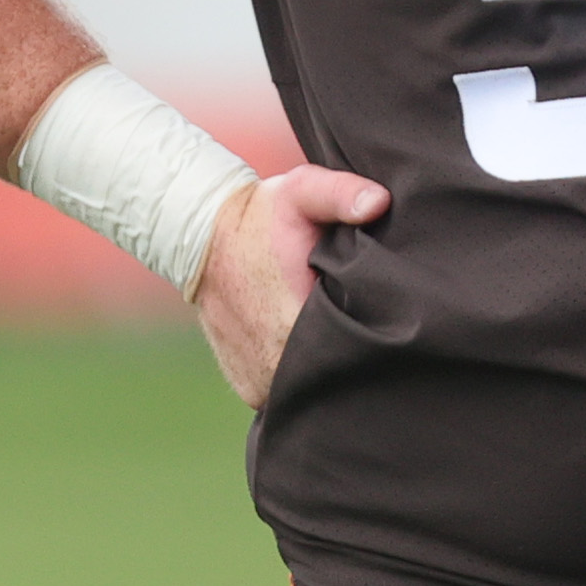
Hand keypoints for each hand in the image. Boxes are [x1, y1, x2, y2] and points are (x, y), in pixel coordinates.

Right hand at [192, 164, 386, 409]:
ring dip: (329, 367)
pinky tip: (315, 347)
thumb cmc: (261, 215)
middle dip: (357, 352)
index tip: (386, 313)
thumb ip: (342, 195)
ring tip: (341, 332)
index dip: (379, 336)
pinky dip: (304, 376)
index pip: (356, 353)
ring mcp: (261, 385)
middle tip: (370, 321)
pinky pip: (291, 393)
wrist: (199, 239)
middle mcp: (274, 365)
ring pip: (314, 388)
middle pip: (339, 375)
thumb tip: (379, 203)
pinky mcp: (252, 390)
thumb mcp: (302, 192)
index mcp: (293, 325)